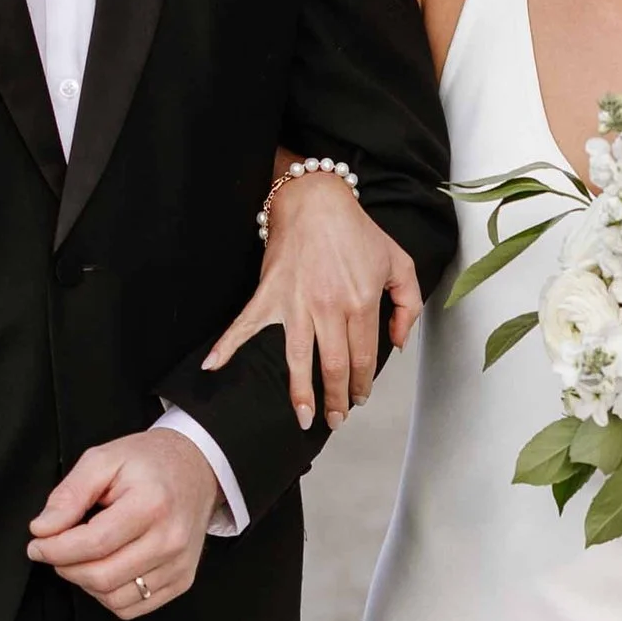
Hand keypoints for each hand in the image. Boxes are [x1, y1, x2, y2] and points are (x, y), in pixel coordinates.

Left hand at [28, 428, 220, 616]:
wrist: (196, 468)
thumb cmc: (149, 462)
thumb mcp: (102, 460)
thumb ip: (69, 494)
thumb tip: (43, 529)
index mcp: (151, 505)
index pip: (94, 544)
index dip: (56, 549)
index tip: (37, 543)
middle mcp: (170, 540)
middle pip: (102, 577)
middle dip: (66, 567)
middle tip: (54, 550)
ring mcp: (179, 565)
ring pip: (115, 599)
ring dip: (86, 583)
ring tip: (81, 558)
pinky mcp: (181, 581)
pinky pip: (133, 607)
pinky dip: (109, 595)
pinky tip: (105, 569)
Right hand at [203, 165, 422, 428]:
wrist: (315, 200)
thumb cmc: (356, 231)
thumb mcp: (399, 262)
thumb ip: (409, 305)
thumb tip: (397, 343)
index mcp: (362, 301)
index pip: (363, 357)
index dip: (362, 384)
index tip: (360, 397)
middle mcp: (329, 307)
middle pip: (334, 367)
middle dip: (337, 400)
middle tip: (336, 420)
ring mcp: (296, 303)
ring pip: (298, 359)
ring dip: (300, 393)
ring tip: (303, 418)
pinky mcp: (269, 294)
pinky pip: (244, 324)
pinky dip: (226, 345)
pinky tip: (212, 366)